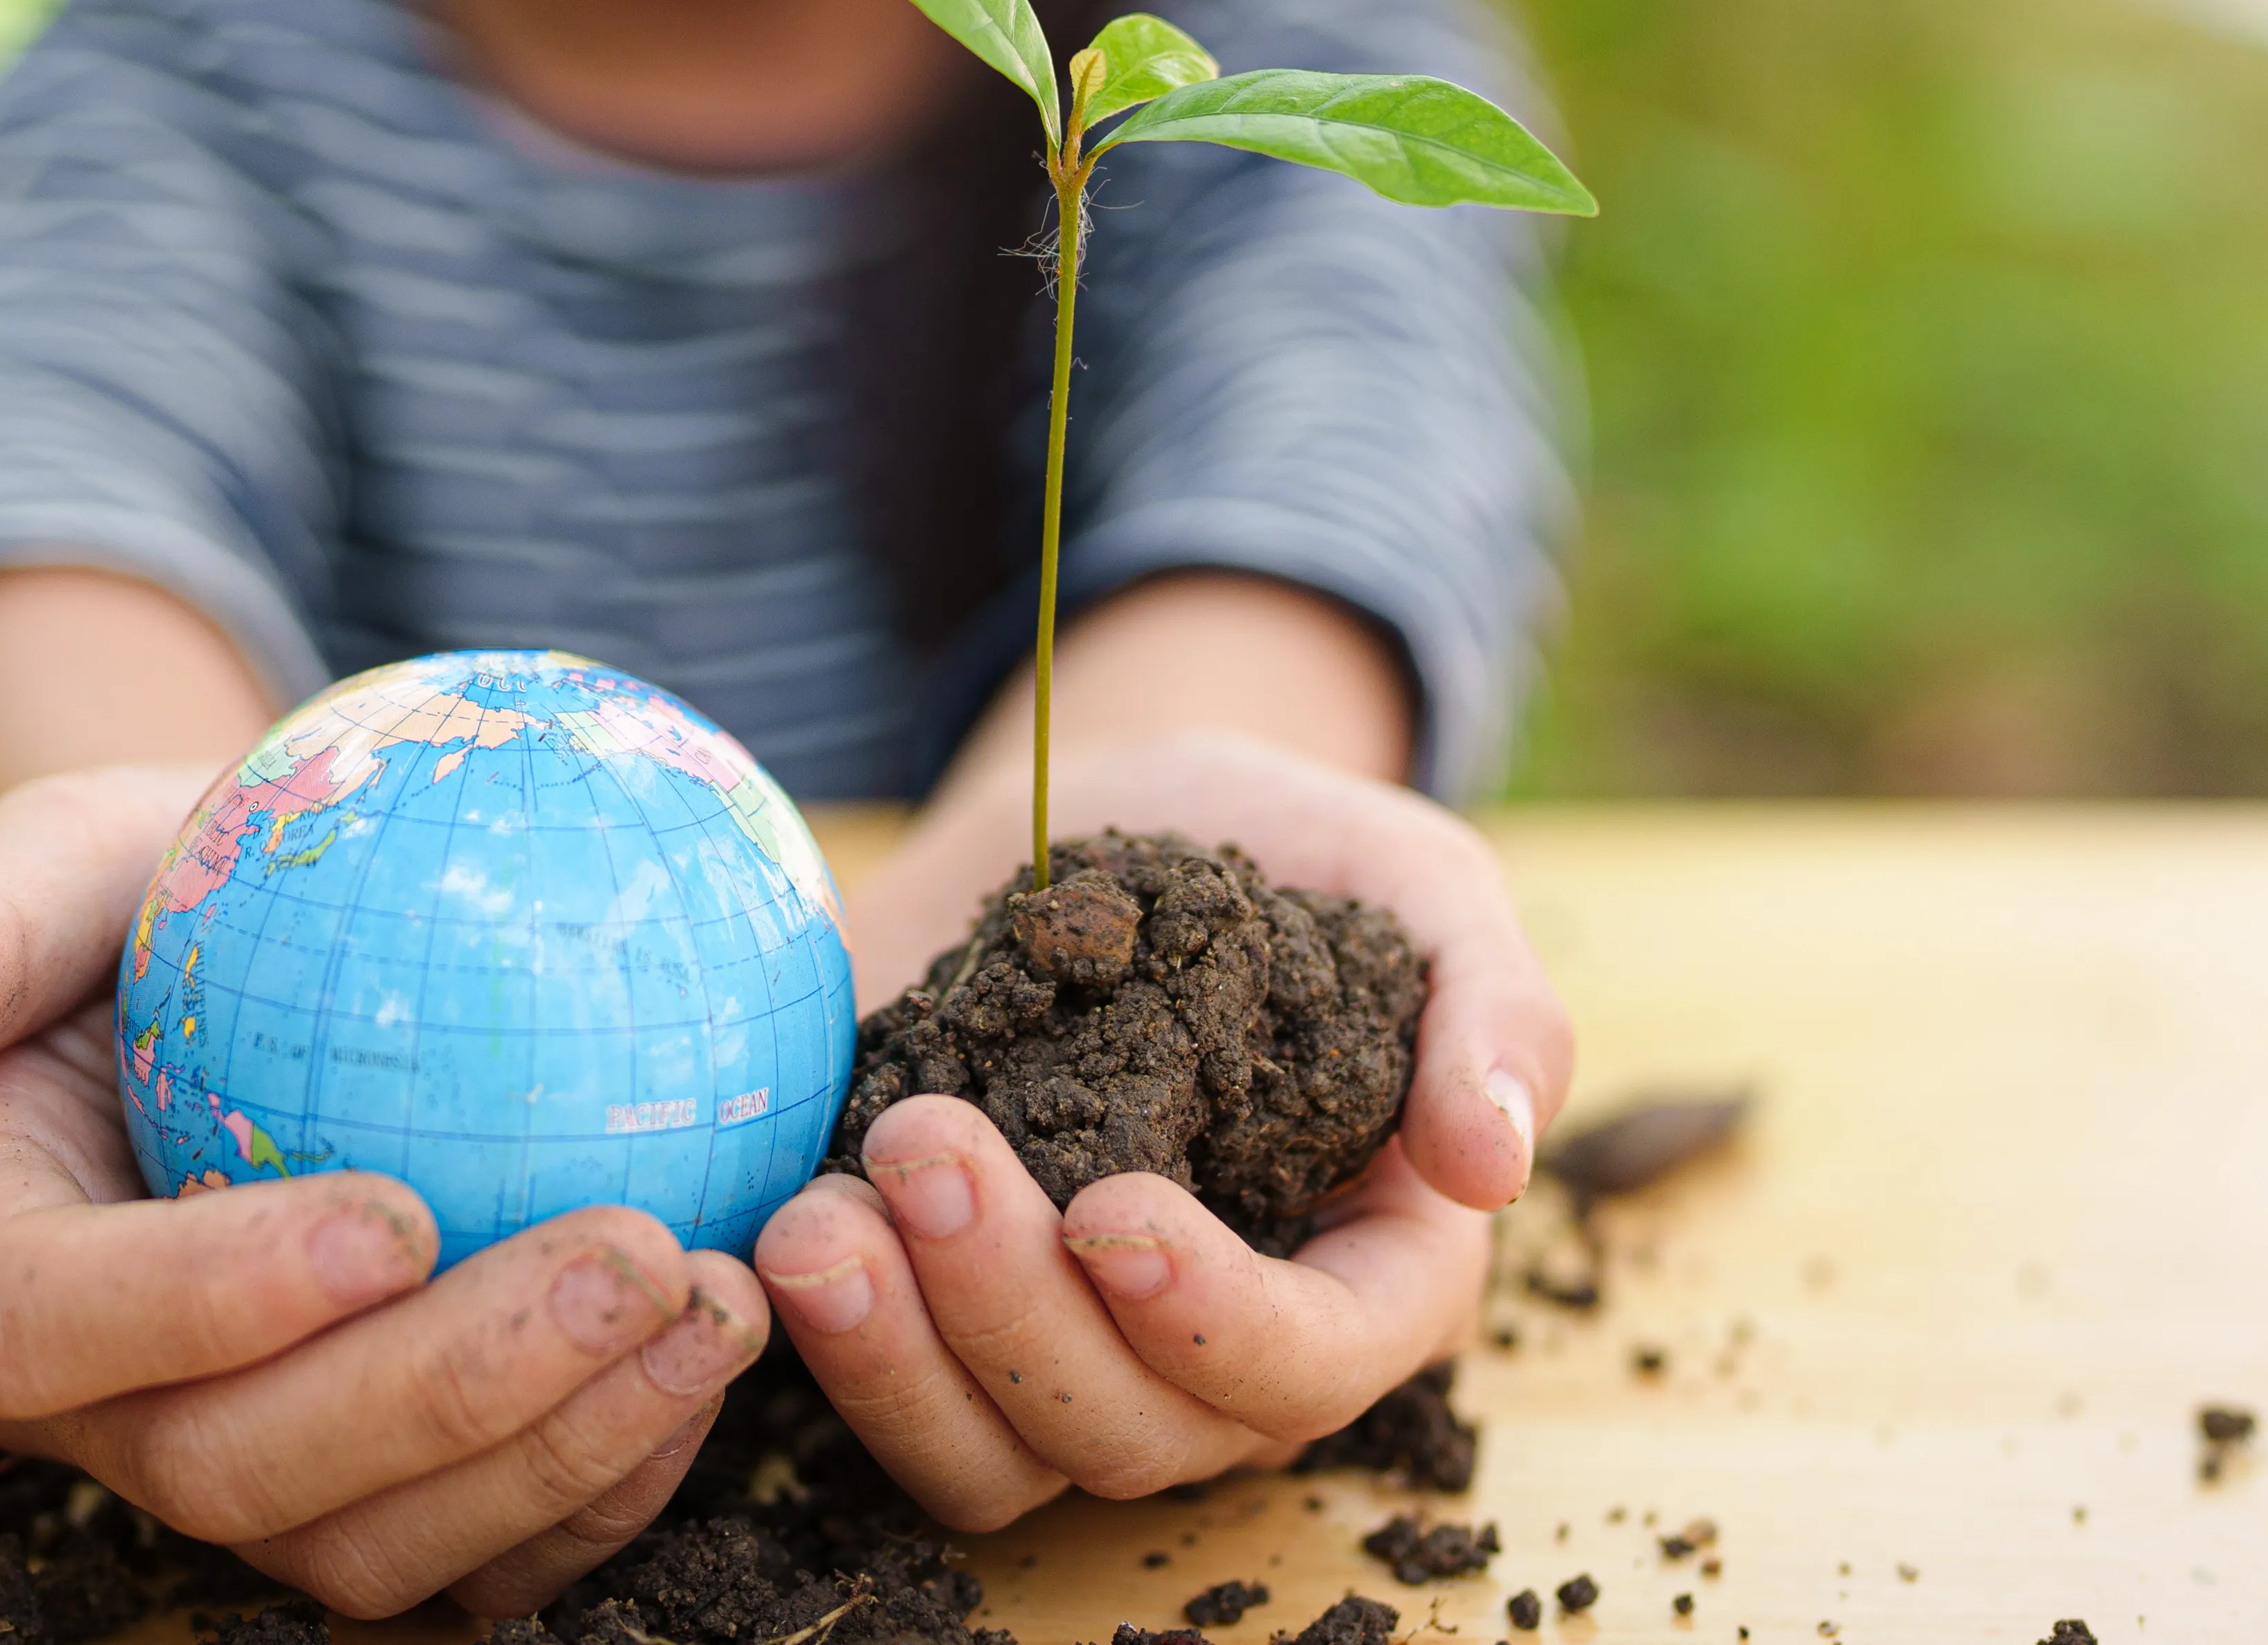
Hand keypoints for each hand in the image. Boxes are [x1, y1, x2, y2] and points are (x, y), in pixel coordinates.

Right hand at [0, 767, 773, 1615]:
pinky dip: (609, 1483)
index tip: (394, 1214)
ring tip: (719, 1301)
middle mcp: (93, 1404)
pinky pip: (485, 1553)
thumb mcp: (60, 850)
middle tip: (632, 1254)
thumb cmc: (164, 873)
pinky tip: (729, 1357)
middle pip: (239, 1469)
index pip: (54, 1326)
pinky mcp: (376, 1495)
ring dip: (559, 1448)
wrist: (273, 960)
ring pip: (372, 1548)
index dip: (210, 1301)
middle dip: (443, 1391)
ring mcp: (238, 1467)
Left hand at [750, 730, 1569, 1528]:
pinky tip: (774, 1230)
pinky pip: (888, 1410)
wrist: (1105, 812)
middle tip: (922, 1142)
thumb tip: (1491, 1161)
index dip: (1213, 1318)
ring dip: (898, 1358)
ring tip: (816, 1224)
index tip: (1112, 1208)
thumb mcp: (1414, 881)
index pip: (1314, 1363)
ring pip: (996, 1456)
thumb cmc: (1285, 849)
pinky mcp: (938, 1323)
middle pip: (1135, 1427)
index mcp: (1364, 1271)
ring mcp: (1070, 1352)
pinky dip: (826, 1349)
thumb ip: (1493, 1010)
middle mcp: (1214, 1350)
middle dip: (1017, 1314)